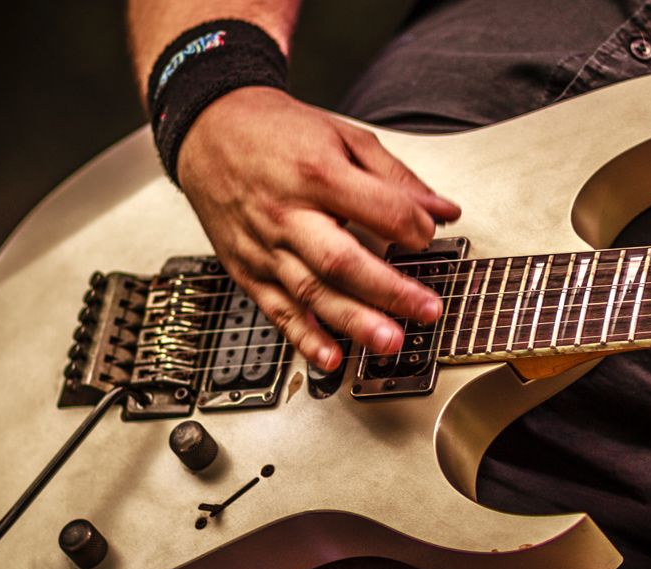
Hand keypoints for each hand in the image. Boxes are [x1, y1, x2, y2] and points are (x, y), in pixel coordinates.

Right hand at [176, 87, 460, 369]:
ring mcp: (264, 246)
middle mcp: (287, 214)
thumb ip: (395, 177)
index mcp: (316, 173)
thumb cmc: (274, 131)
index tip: (431, 235)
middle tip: (426, 310)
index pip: (378, 208)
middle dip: (389, 290)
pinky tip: (331, 357)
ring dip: (354, 322)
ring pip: (311, 293)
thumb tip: (442, 209)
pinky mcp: (247, 269)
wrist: (208, 130)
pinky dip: (304, 338)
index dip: (413, 226)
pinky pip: (277, 311)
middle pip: (342, 260)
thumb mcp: (342, 136)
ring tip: (389, 341)